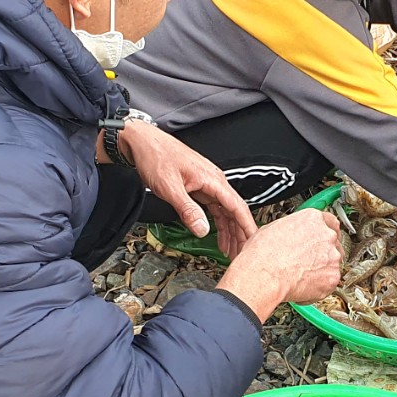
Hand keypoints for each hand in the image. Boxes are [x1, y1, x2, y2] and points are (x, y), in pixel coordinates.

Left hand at [121, 121, 256, 259]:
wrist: (143, 142)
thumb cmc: (156, 157)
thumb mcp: (170, 187)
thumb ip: (187, 210)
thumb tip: (202, 229)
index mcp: (212, 180)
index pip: (237, 207)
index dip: (246, 226)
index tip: (253, 242)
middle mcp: (214, 181)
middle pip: (234, 211)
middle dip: (239, 234)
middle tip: (240, 254)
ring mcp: (207, 184)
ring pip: (225, 211)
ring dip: (229, 231)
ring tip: (230, 250)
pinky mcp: (199, 187)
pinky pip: (214, 208)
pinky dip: (218, 223)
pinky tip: (218, 235)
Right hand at [217, 210, 343, 321]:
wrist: (264, 276)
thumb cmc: (262, 254)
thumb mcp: (273, 229)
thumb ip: (292, 230)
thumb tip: (290, 235)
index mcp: (312, 219)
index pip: (330, 222)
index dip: (325, 231)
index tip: (322, 238)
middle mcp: (326, 235)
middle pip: (333, 243)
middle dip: (322, 252)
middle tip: (307, 261)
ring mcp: (332, 257)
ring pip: (332, 263)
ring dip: (321, 269)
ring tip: (300, 275)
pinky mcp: (332, 277)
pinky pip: (329, 282)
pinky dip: (319, 286)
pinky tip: (302, 286)